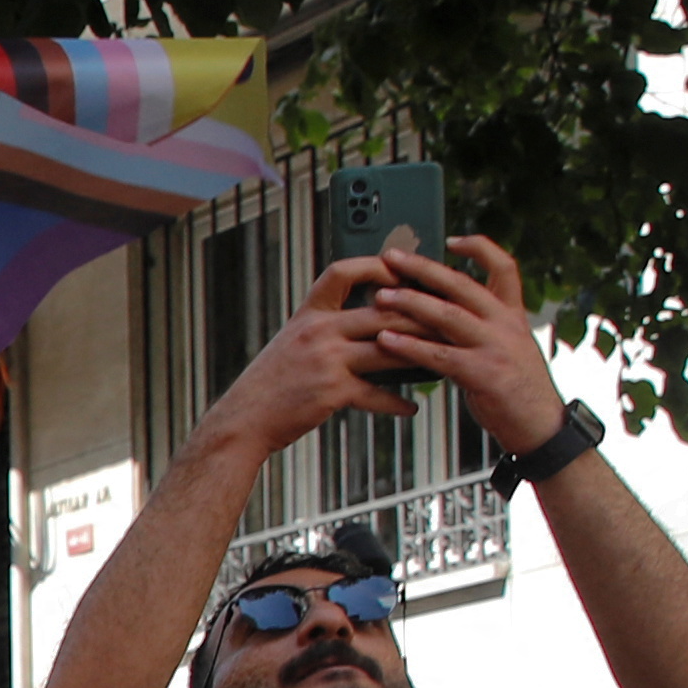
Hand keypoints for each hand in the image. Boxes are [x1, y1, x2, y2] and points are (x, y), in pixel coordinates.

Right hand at [204, 258, 442, 453]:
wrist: (241, 422)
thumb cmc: (268, 385)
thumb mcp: (290, 344)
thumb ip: (323, 328)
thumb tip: (364, 321)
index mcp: (308, 314)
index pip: (343, 272)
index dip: (375, 266)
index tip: (401, 269)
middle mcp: (317, 331)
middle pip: (382, 310)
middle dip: (420, 312)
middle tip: (446, 314)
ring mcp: (326, 360)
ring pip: (388, 347)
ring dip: (421, 353)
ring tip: (442, 357)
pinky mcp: (332, 391)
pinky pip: (376, 393)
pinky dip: (396, 404)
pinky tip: (409, 408)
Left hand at [366, 236, 568, 447]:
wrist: (539, 425)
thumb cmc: (514, 388)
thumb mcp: (505, 348)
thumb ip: (479, 328)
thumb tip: (440, 314)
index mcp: (512, 314)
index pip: (504, 267)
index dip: (479, 249)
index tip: (451, 238)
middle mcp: (506, 323)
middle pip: (463, 285)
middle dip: (424, 269)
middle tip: (391, 257)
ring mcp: (496, 347)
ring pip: (449, 316)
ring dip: (411, 304)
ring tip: (380, 296)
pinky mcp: (484, 374)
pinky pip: (440, 356)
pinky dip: (410, 347)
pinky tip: (385, 341)